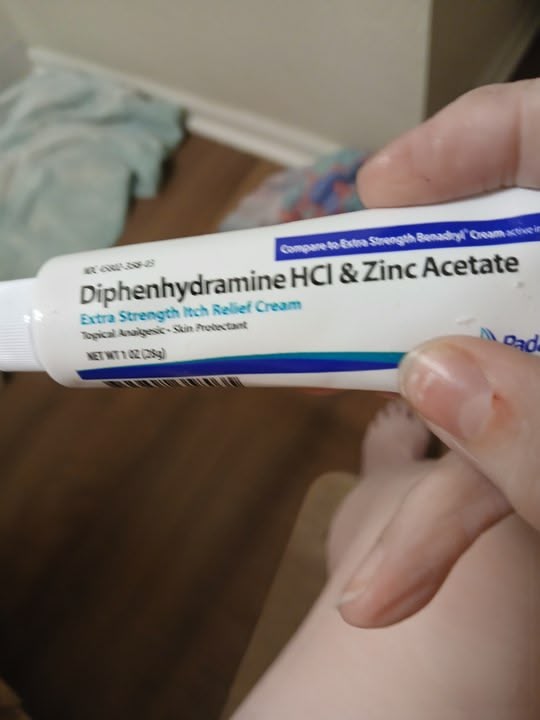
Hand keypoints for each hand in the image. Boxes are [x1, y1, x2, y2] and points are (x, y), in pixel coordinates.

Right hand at [339, 79, 539, 627]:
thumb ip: (539, 432)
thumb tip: (432, 372)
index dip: (464, 144)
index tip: (378, 194)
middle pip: (490, 278)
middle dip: (399, 326)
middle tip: (324, 338)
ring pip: (490, 395)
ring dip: (421, 486)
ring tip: (352, 551)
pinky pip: (507, 458)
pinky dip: (451, 522)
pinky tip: (393, 586)